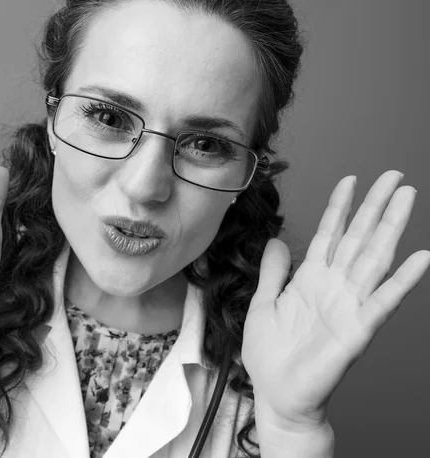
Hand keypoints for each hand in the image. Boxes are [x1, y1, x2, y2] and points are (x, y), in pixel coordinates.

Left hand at [242, 171, 429, 430]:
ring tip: (407, 199)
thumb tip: (276, 241)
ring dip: (391, 229)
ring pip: (373, 259)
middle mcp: (333, 287)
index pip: (330, 234)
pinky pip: (382, 302)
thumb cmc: (269, 353)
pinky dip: (402, 281)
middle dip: (374, 206)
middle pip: (358, 238)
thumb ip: (274, 272)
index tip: (351, 179)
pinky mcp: (356, 332)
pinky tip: (421, 258)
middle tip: (394, 176)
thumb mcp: (264, 303)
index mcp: (311, 280)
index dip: (340, 207)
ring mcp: (347, 307)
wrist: (275, 394)